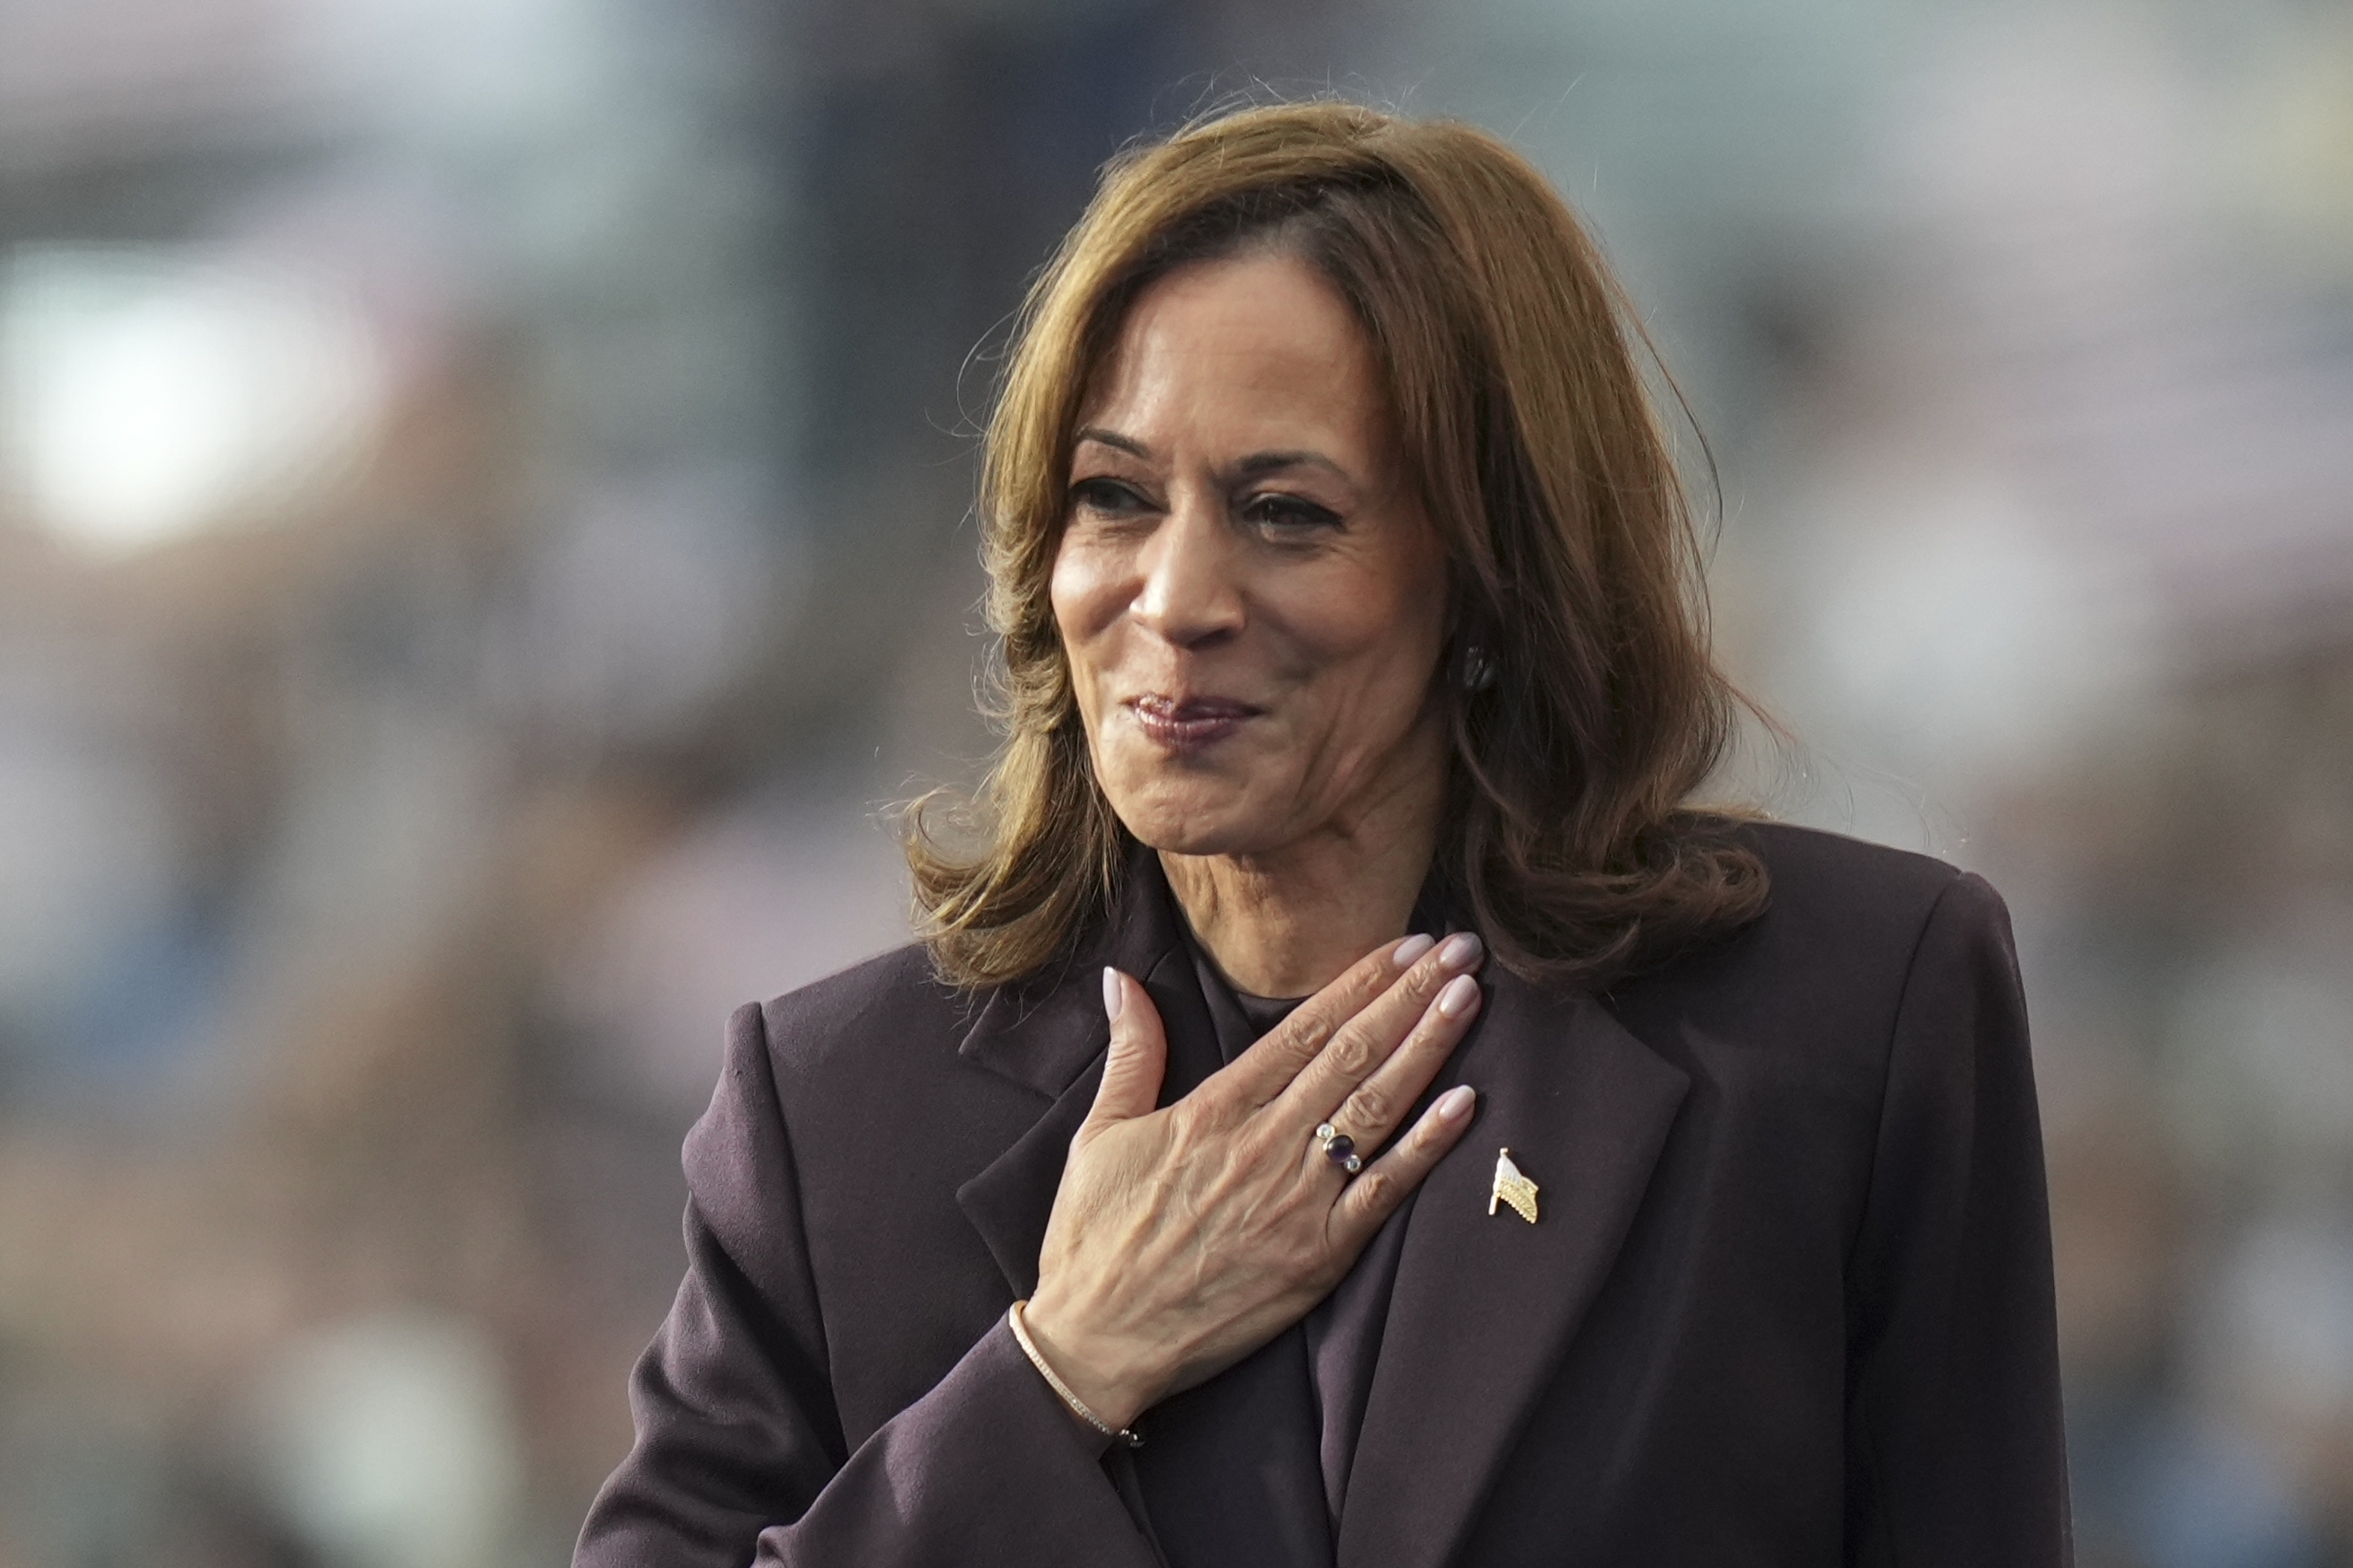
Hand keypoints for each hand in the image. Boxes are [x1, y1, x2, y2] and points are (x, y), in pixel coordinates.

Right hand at [1020, 930, 1485, 1430]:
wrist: (1100, 1341)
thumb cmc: (1096, 1239)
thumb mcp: (1099, 1134)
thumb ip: (1132, 1053)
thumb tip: (1125, 979)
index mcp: (1214, 1110)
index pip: (1304, 1030)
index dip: (1361, 983)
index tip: (1406, 946)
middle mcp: (1264, 1144)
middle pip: (1352, 1055)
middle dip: (1411, 998)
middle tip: (1461, 951)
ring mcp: (1297, 1200)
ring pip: (1376, 1109)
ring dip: (1428, 1050)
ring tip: (1469, 999)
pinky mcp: (1319, 1256)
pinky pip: (1384, 1191)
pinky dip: (1427, 1147)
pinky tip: (1466, 1104)